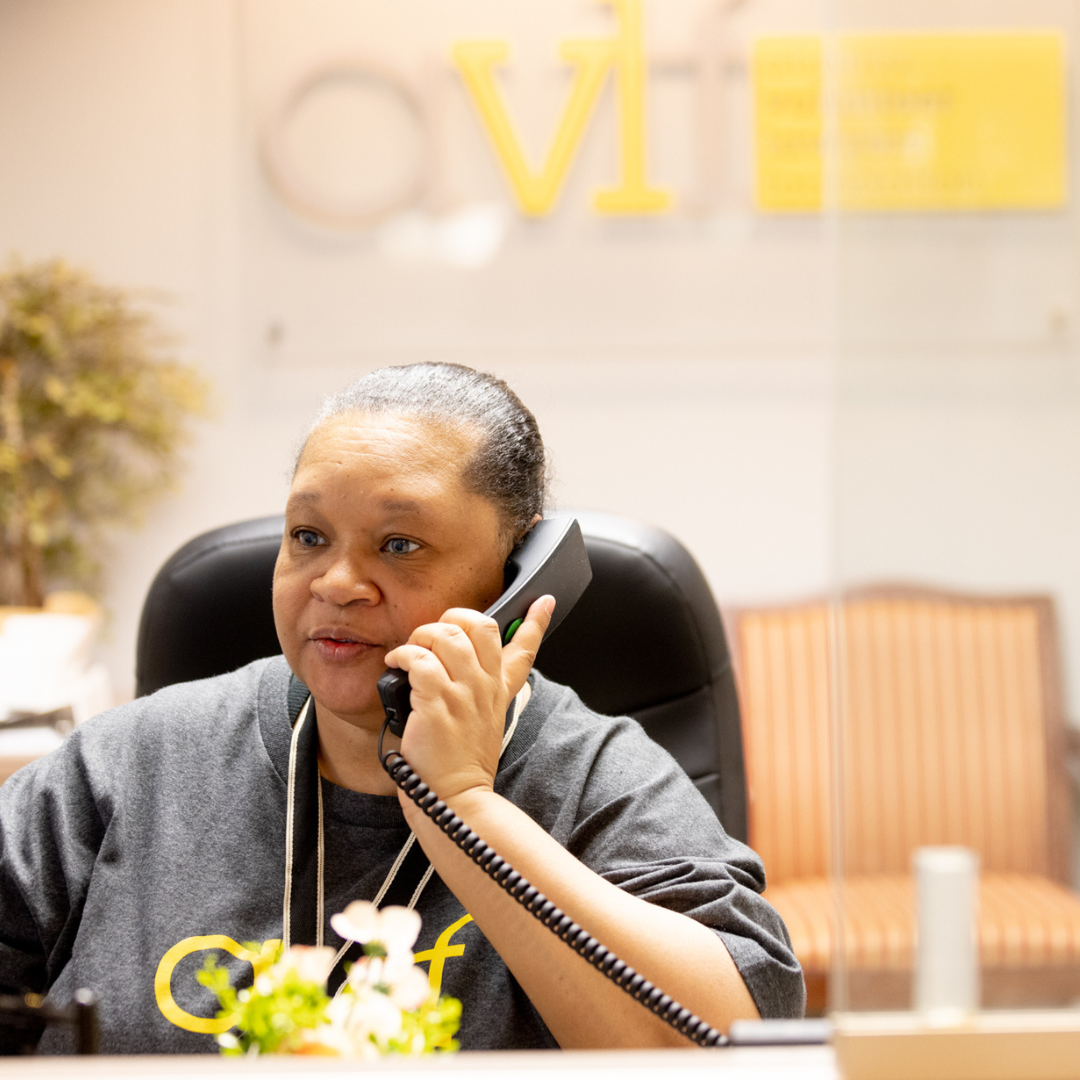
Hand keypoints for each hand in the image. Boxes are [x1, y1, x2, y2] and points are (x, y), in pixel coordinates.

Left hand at [382, 596, 553, 805]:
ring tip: (410, 651)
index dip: (536, 621)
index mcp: (499, 691)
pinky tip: (397, 664)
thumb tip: (455, 665)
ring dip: (422, 635)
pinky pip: (419, 659)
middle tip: (434, 634)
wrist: (454, 798)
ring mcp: (464, 693)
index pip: (526, 648)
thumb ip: (479, 693)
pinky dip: (403, 655)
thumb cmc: (460, 763)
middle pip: (481, 625)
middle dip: (453, 618)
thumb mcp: (484, 723)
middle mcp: (486, 687)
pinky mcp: (438, 702)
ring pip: (446, 635)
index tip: (545, 601)